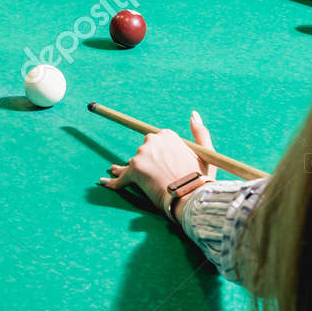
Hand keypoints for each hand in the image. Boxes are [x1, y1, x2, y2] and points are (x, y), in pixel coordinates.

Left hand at [100, 112, 216, 213]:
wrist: (191, 196)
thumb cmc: (200, 179)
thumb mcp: (206, 152)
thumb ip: (200, 132)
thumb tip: (193, 114)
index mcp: (168, 135)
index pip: (157, 142)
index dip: (159, 155)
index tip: (161, 164)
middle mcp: (152, 140)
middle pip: (144, 151)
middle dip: (145, 162)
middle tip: (152, 175)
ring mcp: (141, 155)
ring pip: (132, 164)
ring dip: (130, 171)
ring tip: (125, 176)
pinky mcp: (133, 171)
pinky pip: (120, 178)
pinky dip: (113, 182)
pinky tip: (104, 182)